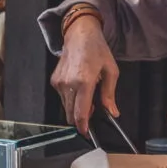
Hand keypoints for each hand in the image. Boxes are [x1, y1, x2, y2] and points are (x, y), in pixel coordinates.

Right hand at [50, 14, 118, 133]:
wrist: (79, 34)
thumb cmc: (96, 49)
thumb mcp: (111, 71)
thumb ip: (109, 94)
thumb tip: (112, 112)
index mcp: (84, 81)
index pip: (80, 112)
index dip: (83, 126)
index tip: (87, 133)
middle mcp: (68, 83)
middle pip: (70, 114)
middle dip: (81, 118)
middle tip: (92, 109)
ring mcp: (59, 82)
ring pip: (66, 107)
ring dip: (75, 108)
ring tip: (87, 94)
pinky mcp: (54, 80)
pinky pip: (62, 97)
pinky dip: (70, 98)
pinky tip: (78, 88)